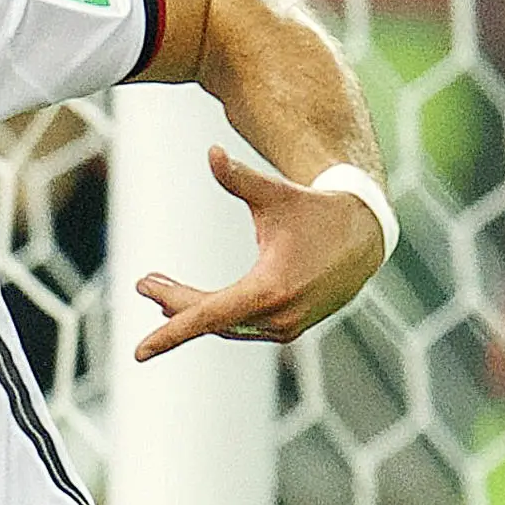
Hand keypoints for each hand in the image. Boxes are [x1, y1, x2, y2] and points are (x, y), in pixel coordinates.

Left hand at [132, 147, 386, 360]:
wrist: (365, 235)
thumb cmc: (315, 211)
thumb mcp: (276, 194)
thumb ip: (239, 177)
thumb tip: (212, 153)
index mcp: (269, 289)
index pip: (206, 317)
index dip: (170, 333)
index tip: (140, 351)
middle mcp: (277, 317)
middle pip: (209, 320)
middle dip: (174, 304)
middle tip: (145, 282)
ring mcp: (285, 327)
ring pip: (225, 325)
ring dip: (191, 311)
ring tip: (159, 290)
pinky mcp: (290, 328)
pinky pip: (242, 326)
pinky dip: (217, 316)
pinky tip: (197, 303)